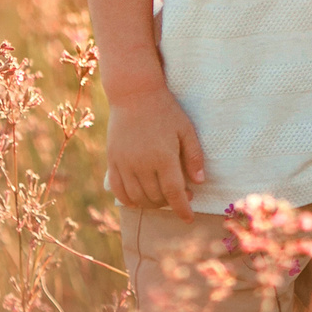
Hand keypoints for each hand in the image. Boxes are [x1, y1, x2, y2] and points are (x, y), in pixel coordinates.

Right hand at [105, 85, 206, 219]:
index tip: (188, 218)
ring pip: (137, 197)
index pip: (174, 193)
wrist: (134, 94)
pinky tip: (138, 200)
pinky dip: (128, 200)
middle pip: (156, 197)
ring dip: (151, 203)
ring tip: (161, 196)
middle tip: (181, 195)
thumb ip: (194, 156)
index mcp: (163, 157)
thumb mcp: (186, 129)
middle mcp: (142, 164)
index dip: (182, 209)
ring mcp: (125, 163)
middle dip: (170, 203)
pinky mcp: (112, 160)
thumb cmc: (165, 110)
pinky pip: (118, 190)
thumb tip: (199, 182)